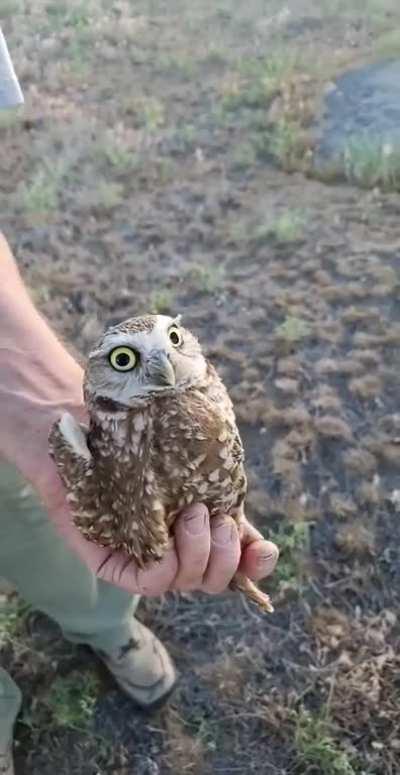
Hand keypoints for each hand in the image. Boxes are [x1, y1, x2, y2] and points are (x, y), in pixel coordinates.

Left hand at [0, 233, 277, 598]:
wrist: (78, 412)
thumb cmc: (137, 419)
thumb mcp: (190, 439)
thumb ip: (218, 464)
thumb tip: (245, 493)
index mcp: (201, 515)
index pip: (238, 555)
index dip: (257, 563)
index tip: (262, 549)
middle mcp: (176, 537)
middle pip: (216, 578)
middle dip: (226, 555)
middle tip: (212, 514)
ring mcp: (144, 548)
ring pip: (186, 582)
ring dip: (201, 555)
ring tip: (191, 513)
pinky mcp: (110, 555)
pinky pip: (146, 581)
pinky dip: (163, 567)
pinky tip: (164, 538)